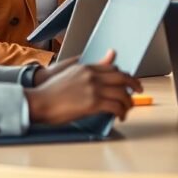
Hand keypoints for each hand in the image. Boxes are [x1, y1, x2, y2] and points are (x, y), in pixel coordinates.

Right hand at [25, 49, 142, 124]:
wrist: (39, 102)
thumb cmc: (51, 92)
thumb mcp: (71, 75)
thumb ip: (88, 71)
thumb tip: (104, 61)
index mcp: (86, 68)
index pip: (113, 68)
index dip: (124, 76)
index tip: (128, 82)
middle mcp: (92, 76)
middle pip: (122, 77)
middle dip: (134, 84)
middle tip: (139, 91)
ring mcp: (93, 89)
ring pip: (122, 93)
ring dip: (128, 102)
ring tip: (127, 108)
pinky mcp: (92, 103)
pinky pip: (116, 106)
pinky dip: (121, 112)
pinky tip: (120, 116)